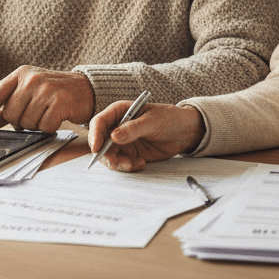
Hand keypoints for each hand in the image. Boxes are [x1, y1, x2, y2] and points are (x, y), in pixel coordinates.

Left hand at [0, 66, 94, 131]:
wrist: (85, 89)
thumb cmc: (54, 92)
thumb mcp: (29, 93)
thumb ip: (8, 106)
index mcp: (21, 74)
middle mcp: (31, 79)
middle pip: (11, 114)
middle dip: (21, 122)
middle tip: (35, 115)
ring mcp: (46, 89)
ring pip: (27, 122)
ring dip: (37, 125)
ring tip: (47, 113)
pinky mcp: (59, 101)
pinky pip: (44, 126)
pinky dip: (49, 128)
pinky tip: (57, 118)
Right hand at [88, 102, 205, 171]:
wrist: (183, 132)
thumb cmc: (168, 118)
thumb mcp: (152, 121)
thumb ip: (133, 128)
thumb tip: (113, 136)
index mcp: (119, 112)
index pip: (99, 122)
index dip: (95, 135)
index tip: (96, 148)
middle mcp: (117, 127)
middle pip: (100, 143)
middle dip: (106, 155)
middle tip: (116, 163)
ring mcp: (122, 142)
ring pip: (110, 156)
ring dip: (119, 163)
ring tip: (135, 163)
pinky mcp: (130, 154)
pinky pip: (122, 163)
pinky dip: (129, 166)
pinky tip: (142, 163)